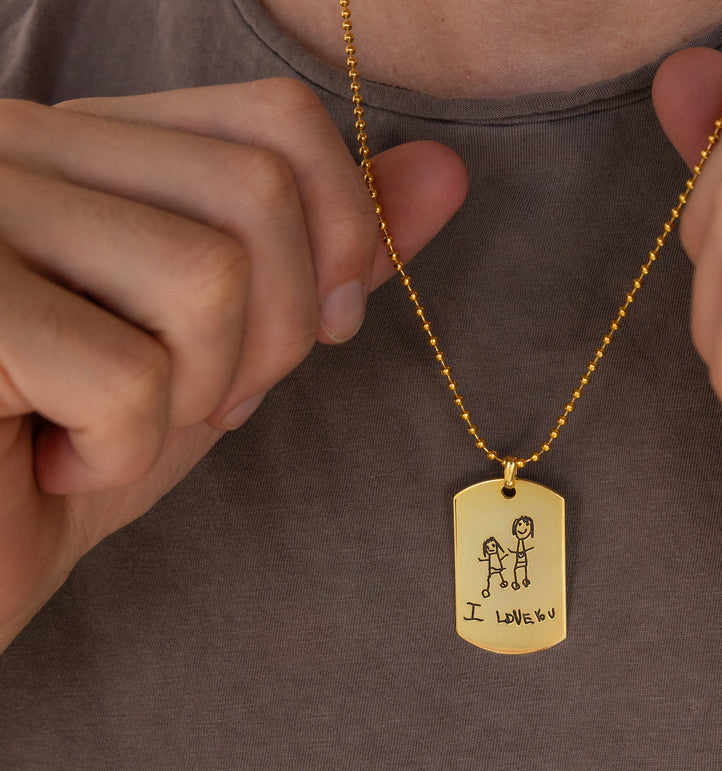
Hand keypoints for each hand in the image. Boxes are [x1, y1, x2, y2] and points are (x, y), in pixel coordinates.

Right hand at [0, 78, 466, 647]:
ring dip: (196, 394)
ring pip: (204, 275)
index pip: (279, 122)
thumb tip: (444, 172)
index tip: (317, 327)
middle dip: (275, 336)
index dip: (336, 237)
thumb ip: (323, 260)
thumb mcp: (226, 352)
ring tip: (118, 429)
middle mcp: (25, 146)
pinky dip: (120, 453)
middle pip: (258, 193)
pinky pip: (124, 374)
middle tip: (204, 402)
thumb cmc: (82, 450)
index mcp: (97, 148)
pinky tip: (58, 462)